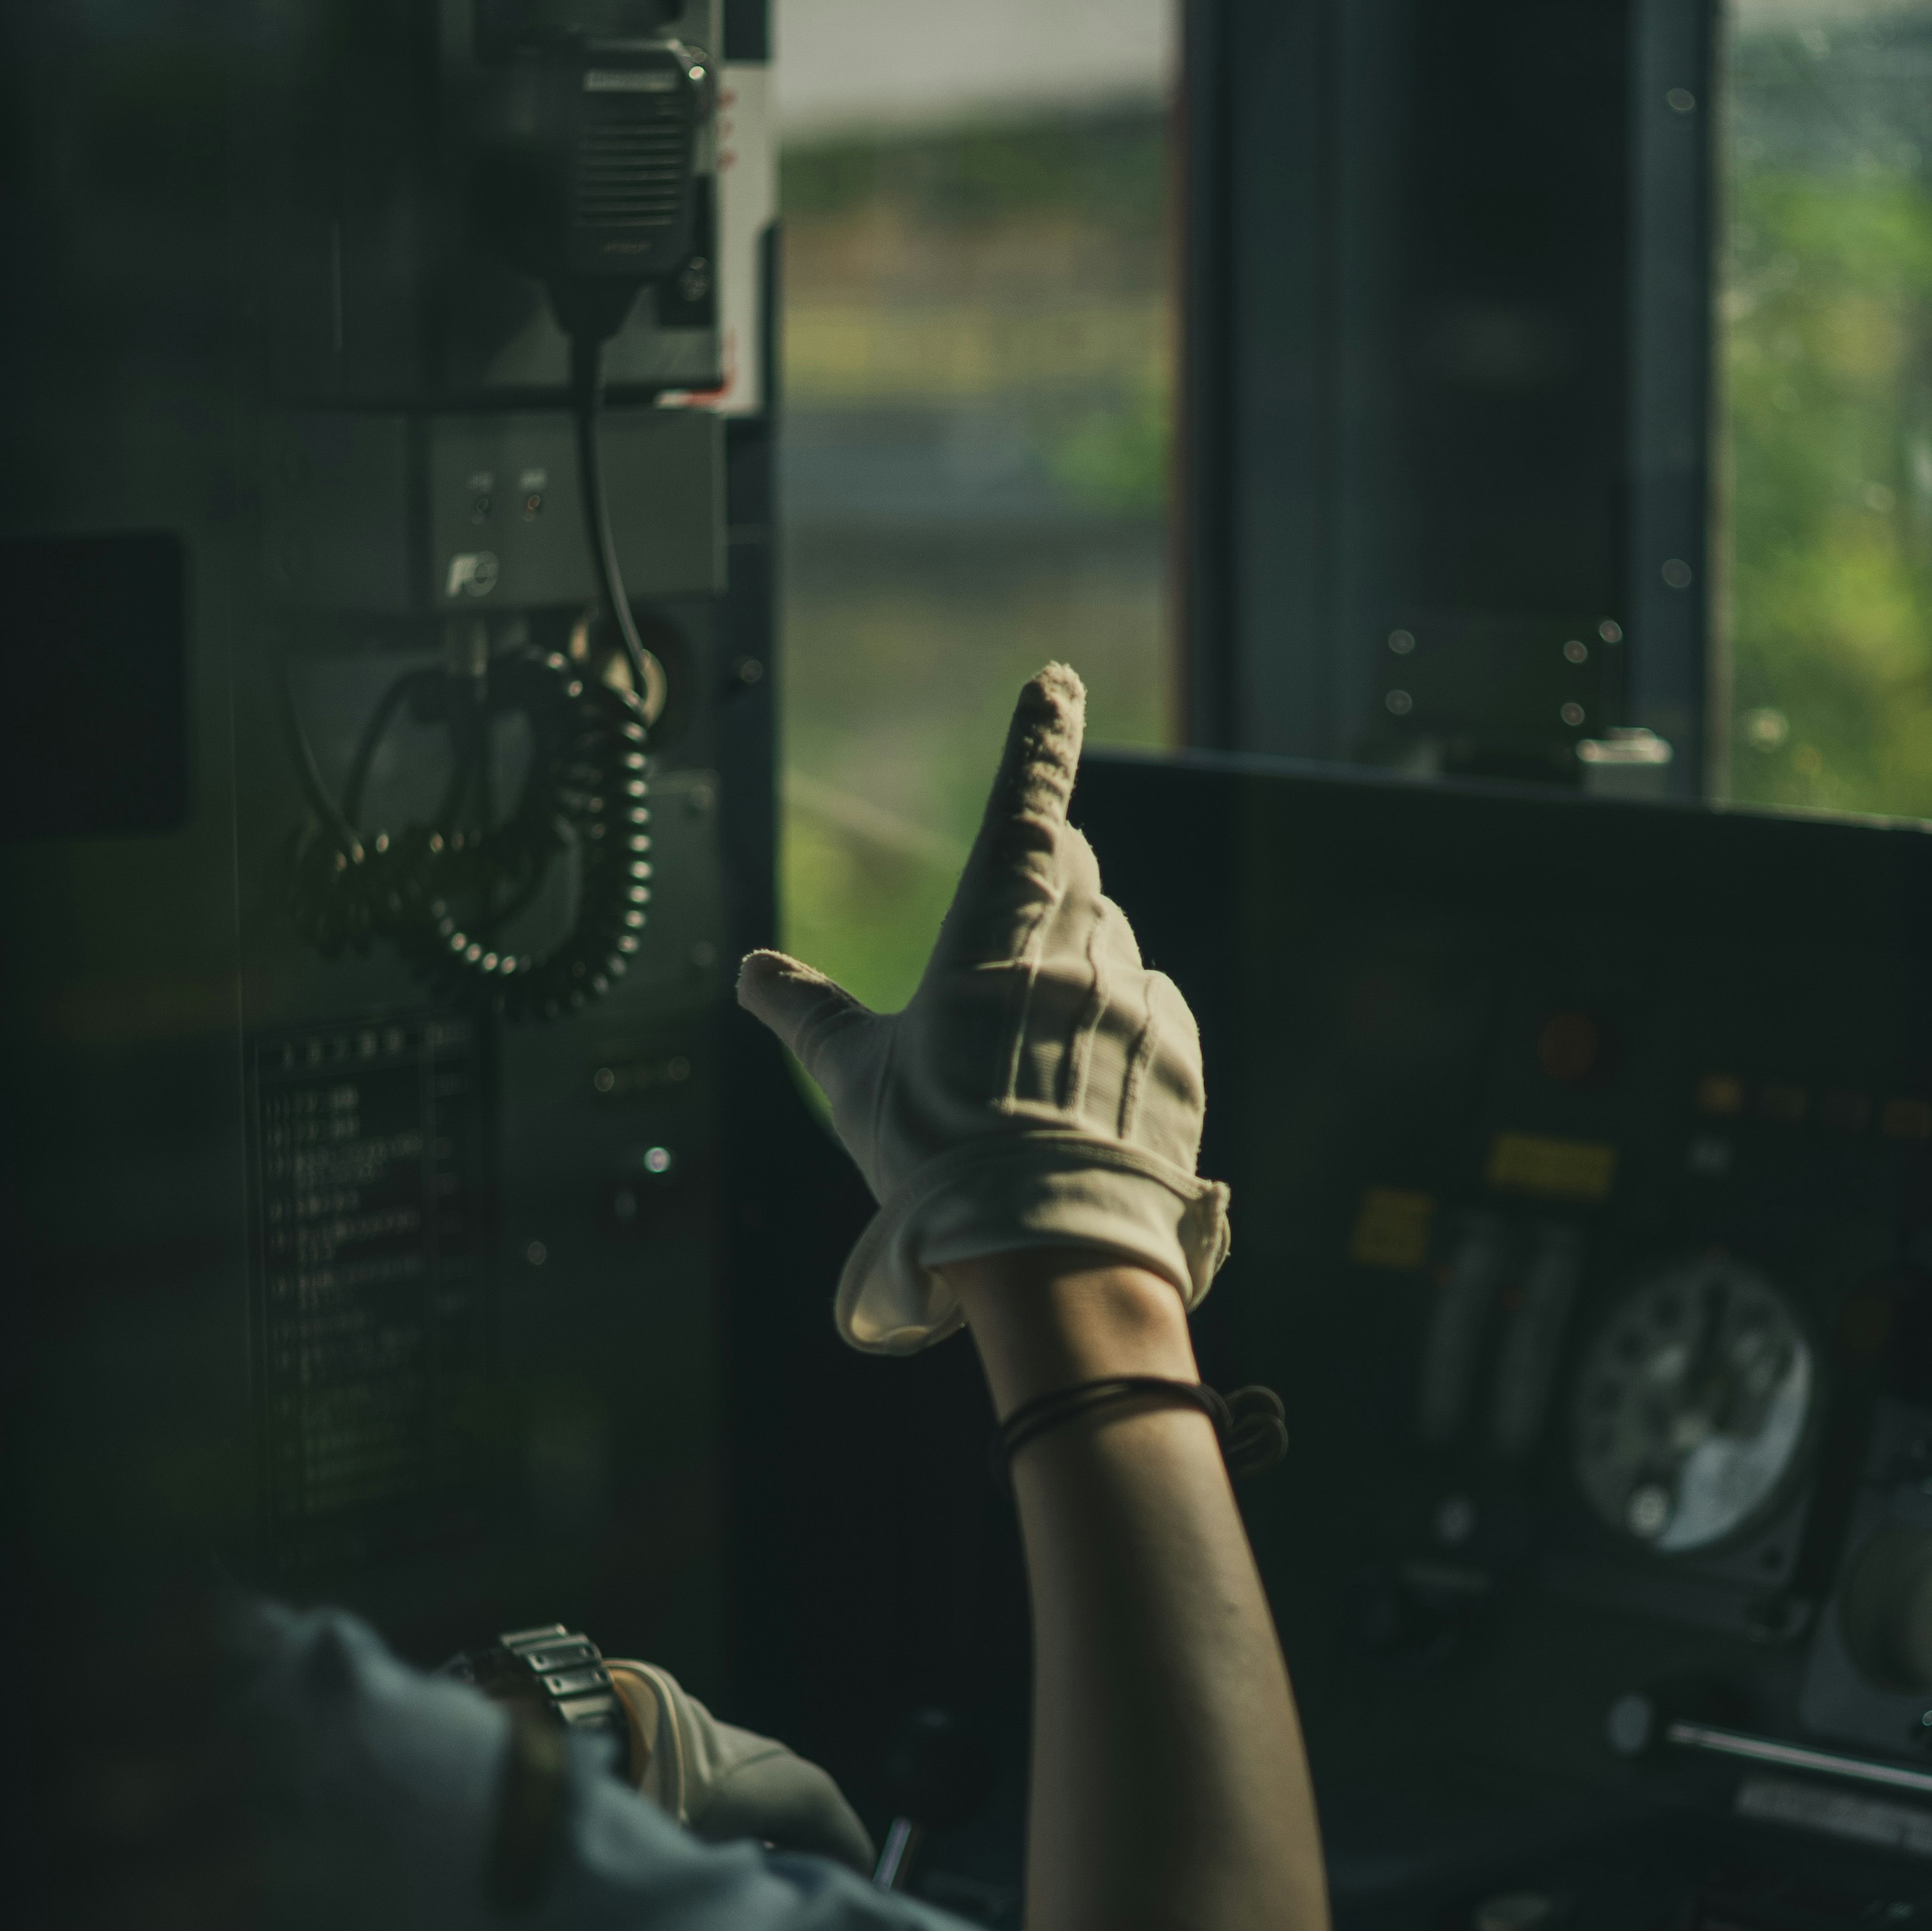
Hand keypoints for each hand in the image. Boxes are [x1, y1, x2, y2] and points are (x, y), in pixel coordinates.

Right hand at [737, 666, 1226, 1352]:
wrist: (1046, 1248)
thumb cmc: (936, 1156)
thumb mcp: (857, 1080)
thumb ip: (808, 1015)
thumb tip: (751, 973)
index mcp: (993, 931)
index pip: (1026, 805)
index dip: (1040, 737)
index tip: (1058, 682)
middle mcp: (1075, 948)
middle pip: (1072, 877)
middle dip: (1045, 888)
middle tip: (1007, 949)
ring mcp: (1135, 999)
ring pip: (1112, 950)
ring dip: (1077, 977)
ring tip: (1033, 1064)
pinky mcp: (1179, 1055)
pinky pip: (1153, 1014)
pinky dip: (1122, 1033)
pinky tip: (1085, 1092)